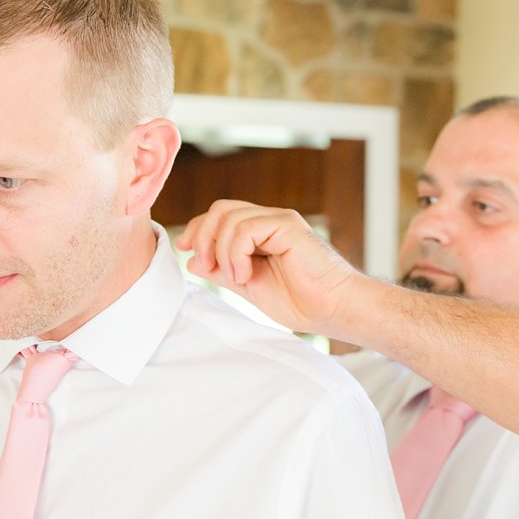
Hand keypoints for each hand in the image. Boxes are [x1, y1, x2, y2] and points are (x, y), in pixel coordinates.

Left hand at [177, 200, 362, 334]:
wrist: (333, 309)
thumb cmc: (302, 302)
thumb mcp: (250, 287)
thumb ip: (223, 271)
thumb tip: (194, 259)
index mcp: (261, 232)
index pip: (220, 216)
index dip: (198, 230)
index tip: (185, 252)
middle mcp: (270, 221)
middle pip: (220, 209)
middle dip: (203, 237)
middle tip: (209, 267)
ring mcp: (279, 220)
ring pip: (229, 217)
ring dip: (222, 251)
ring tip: (236, 277)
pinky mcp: (287, 225)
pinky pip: (245, 229)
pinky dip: (236, 253)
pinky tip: (247, 274)